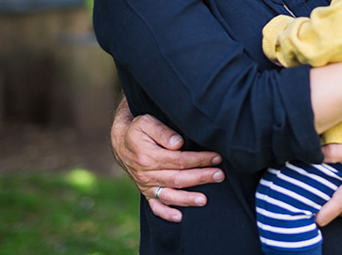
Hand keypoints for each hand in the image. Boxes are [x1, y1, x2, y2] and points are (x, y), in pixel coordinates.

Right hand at [111, 104, 224, 221]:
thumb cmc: (138, 130)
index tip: (216, 157)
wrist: (121, 142)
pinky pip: (155, 206)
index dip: (199, 159)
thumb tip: (178, 143)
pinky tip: (180, 218)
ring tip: (205, 200)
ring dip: (188, 198)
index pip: (178, 160)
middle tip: (220, 176)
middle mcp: (146, 174)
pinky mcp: (146, 192)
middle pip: (178, 178)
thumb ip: (162, 131)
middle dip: (201, 177)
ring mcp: (146, 185)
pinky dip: (166, 214)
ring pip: (170, 195)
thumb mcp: (146, 122)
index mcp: (148, 156)